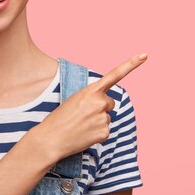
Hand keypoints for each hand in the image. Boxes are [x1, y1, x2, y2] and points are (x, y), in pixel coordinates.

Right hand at [29, 53, 147, 163]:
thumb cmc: (59, 118)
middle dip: (100, 108)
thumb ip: (91, 97)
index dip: (131, 64)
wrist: (50, 139)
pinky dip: (96, 133)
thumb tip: (105, 105)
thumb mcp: (74, 99)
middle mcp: (100, 102)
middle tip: (82, 115)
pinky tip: (84, 134)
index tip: (144, 55)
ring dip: (97, 121)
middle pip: (109, 103)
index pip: (115, 74)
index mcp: (91, 90)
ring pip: (107, 117)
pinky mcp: (105, 132)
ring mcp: (103, 117)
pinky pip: (105, 130)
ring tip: (80, 126)